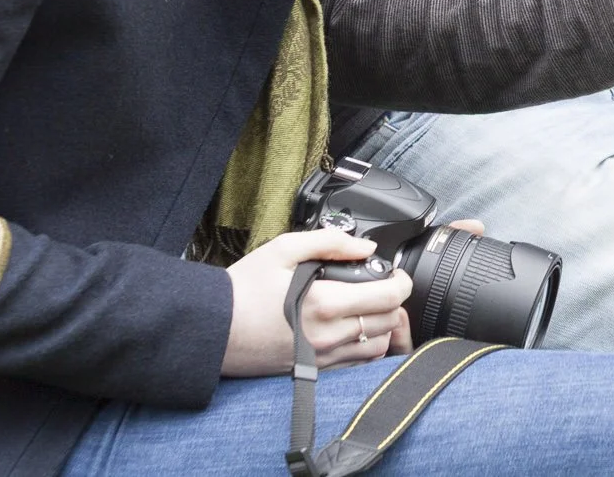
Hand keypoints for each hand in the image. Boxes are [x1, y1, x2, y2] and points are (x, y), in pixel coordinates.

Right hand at [221, 228, 411, 376]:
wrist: (211, 330)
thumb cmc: (242, 290)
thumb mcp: (282, 250)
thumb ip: (329, 242)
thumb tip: (365, 246)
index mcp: (325, 302)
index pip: (389, 298)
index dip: (402, 282)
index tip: (396, 274)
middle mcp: (329, 335)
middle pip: (390, 323)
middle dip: (393, 302)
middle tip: (381, 286)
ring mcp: (323, 357)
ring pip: (378, 348)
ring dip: (382, 326)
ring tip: (368, 308)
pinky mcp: (314, 370)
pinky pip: (357, 365)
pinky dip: (365, 347)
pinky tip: (352, 329)